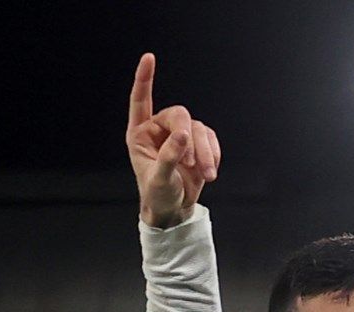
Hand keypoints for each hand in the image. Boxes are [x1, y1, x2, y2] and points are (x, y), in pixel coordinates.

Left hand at [125, 54, 220, 227]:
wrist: (174, 211)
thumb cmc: (158, 196)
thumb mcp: (159, 179)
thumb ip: (169, 157)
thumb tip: (183, 135)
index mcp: (140, 134)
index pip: (141, 100)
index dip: (145, 79)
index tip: (149, 58)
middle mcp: (159, 130)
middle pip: (179, 114)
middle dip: (189, 136)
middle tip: (192, 161)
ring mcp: (179, 135)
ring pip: (198, 129)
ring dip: (205, 152)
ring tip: (207, 175)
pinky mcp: (198, 143)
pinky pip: (210, 138)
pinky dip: (214, 154)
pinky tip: (210, 172)